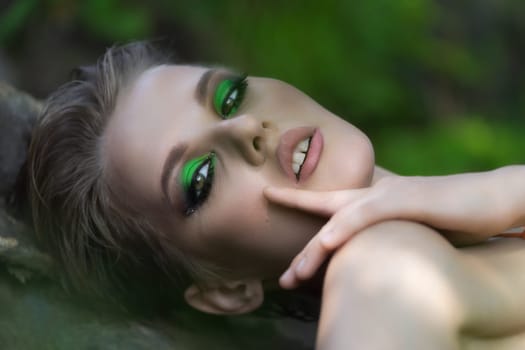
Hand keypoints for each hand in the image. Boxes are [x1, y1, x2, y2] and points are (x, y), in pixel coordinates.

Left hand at [265, 171, 519, 288]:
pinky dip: (342, 229)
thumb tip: (369, 249)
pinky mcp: (404, 199)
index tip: (270, 216)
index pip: (327, 204)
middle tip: (280, 277)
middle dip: (299, 246)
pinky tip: (324, 243)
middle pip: (322, 216)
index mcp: (373, 199)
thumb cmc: (452, 214)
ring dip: (312, 251)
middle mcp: (373, 193)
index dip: (296, 206)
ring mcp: (386, 194)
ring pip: (337, 221)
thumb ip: (385, 231)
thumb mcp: (410, 226)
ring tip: (292, 277)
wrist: (491, 198)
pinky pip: (365, 215)